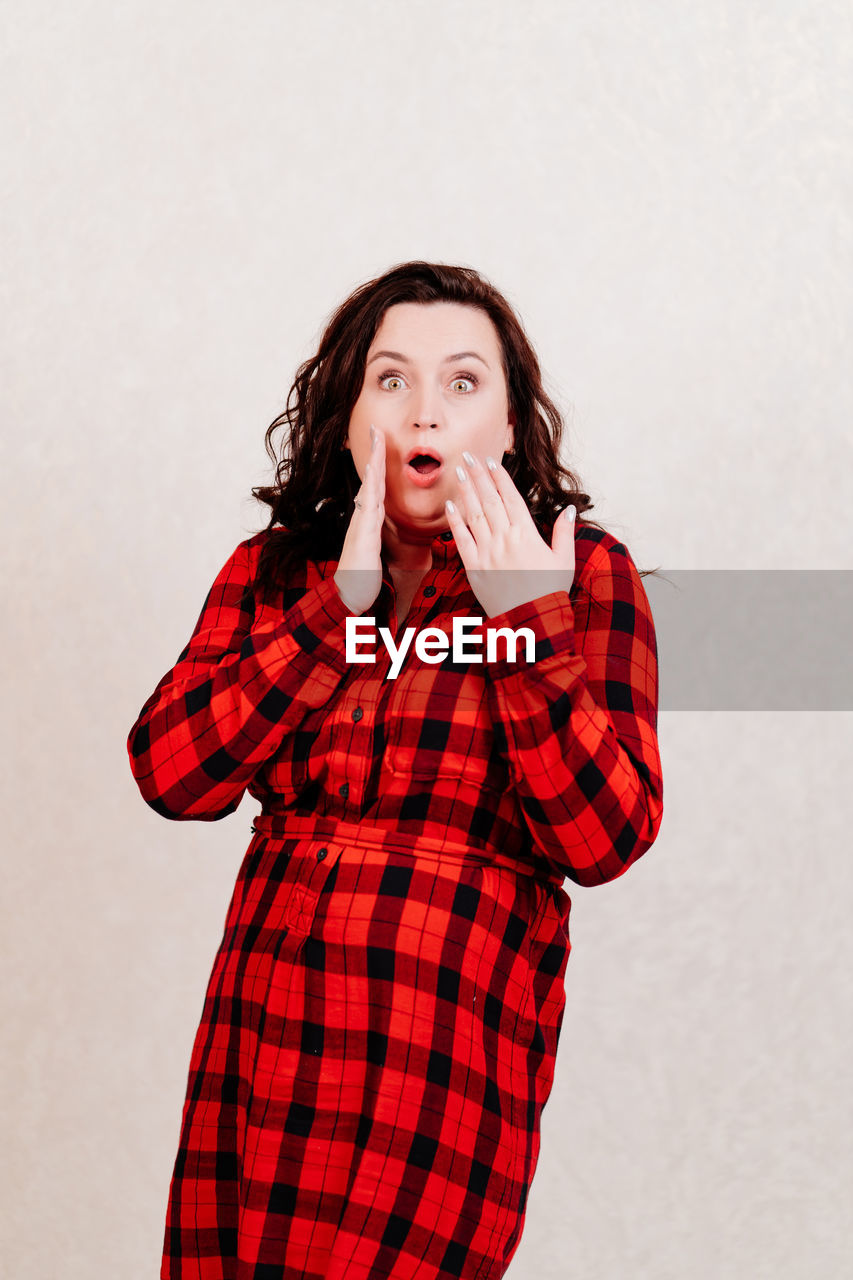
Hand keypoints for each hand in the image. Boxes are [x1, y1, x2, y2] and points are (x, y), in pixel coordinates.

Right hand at [334, 424, 385, 613]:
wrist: (350, 595)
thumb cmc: (363, 574)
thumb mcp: (375, 548)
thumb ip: (377, 531)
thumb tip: (379, 517)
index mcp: (369, 518)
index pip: (377, 484)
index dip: (379, 462)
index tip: (382, 440)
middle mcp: (364, 517)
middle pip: (372, 479)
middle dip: (375, 453)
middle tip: (378, 428)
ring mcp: (362, 524)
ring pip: (370, 488)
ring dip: (373, 464)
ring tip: (377, 441)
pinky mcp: (363, 535)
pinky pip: (369, 508)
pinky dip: (371, 490)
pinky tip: (373, 475)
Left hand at [444, 451, 576, 617]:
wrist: (531, 621)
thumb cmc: (549, 591)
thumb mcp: (564, 560)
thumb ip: (564, 532)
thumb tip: (569, 509)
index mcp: (527, 534)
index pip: (510, 497)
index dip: (499, 477)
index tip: (491, 460)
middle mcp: (504, 538)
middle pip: (489, 500)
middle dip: (478, 476)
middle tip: (467, 456)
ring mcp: (487, 552)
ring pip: (473, 515)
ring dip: (465, 491)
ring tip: (459, 472)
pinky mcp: (474, 567)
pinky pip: (461, 540)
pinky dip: (454, 521)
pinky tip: (449, 505)